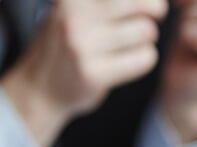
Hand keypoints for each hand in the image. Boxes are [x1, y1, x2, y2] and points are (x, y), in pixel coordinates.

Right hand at [0, 0, 166, 146]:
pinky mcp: (92, 73)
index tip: (142, 7)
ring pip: (146, 31)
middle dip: (154, 12)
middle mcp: (74, 15)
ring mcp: (81, 45)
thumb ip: (107, 1)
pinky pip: (144, 59)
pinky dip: (143, 61)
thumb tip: (157, 1)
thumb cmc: (67, 42)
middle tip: (149, 20)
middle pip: (143, 3)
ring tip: (129, 45)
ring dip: (146, 40)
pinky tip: (126, 63)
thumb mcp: (75, 8)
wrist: (38, 88)